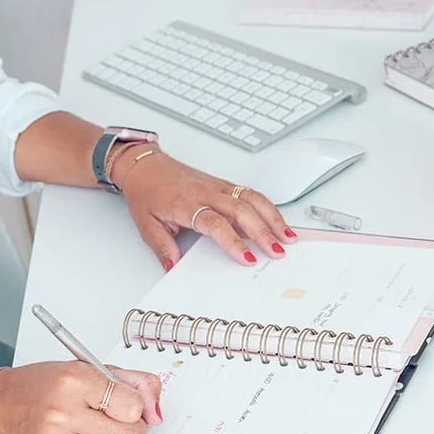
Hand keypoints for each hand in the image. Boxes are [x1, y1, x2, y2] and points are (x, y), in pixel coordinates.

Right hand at [0, 362, 161, 433]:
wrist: (0, 406)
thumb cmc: (44, 385)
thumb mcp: (88, 368)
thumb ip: (132, 382)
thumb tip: (156, 410)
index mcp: (75, 381)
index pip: (132, 406)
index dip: (135, 407)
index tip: (126, 403)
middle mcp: (63, 413)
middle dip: (130, 428)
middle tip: (115, 418)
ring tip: (99, 431)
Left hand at [114, 146, 296, 269]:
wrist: (146, 166)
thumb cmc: (147, 193)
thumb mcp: (146, 225)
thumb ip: (162, 247)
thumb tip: (173, 267)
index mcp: (186, 204)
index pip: (216, 223)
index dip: (233, 241)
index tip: (248, 258)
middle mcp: (206, 193)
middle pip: (241, 210)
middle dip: (263, 232)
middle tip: (277, 252)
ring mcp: (218, 186)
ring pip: (251, 199)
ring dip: (272, 217)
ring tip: (288, 237)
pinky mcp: (224, 184)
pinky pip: (250, 193)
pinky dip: (267, 207)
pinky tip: (278, 221)